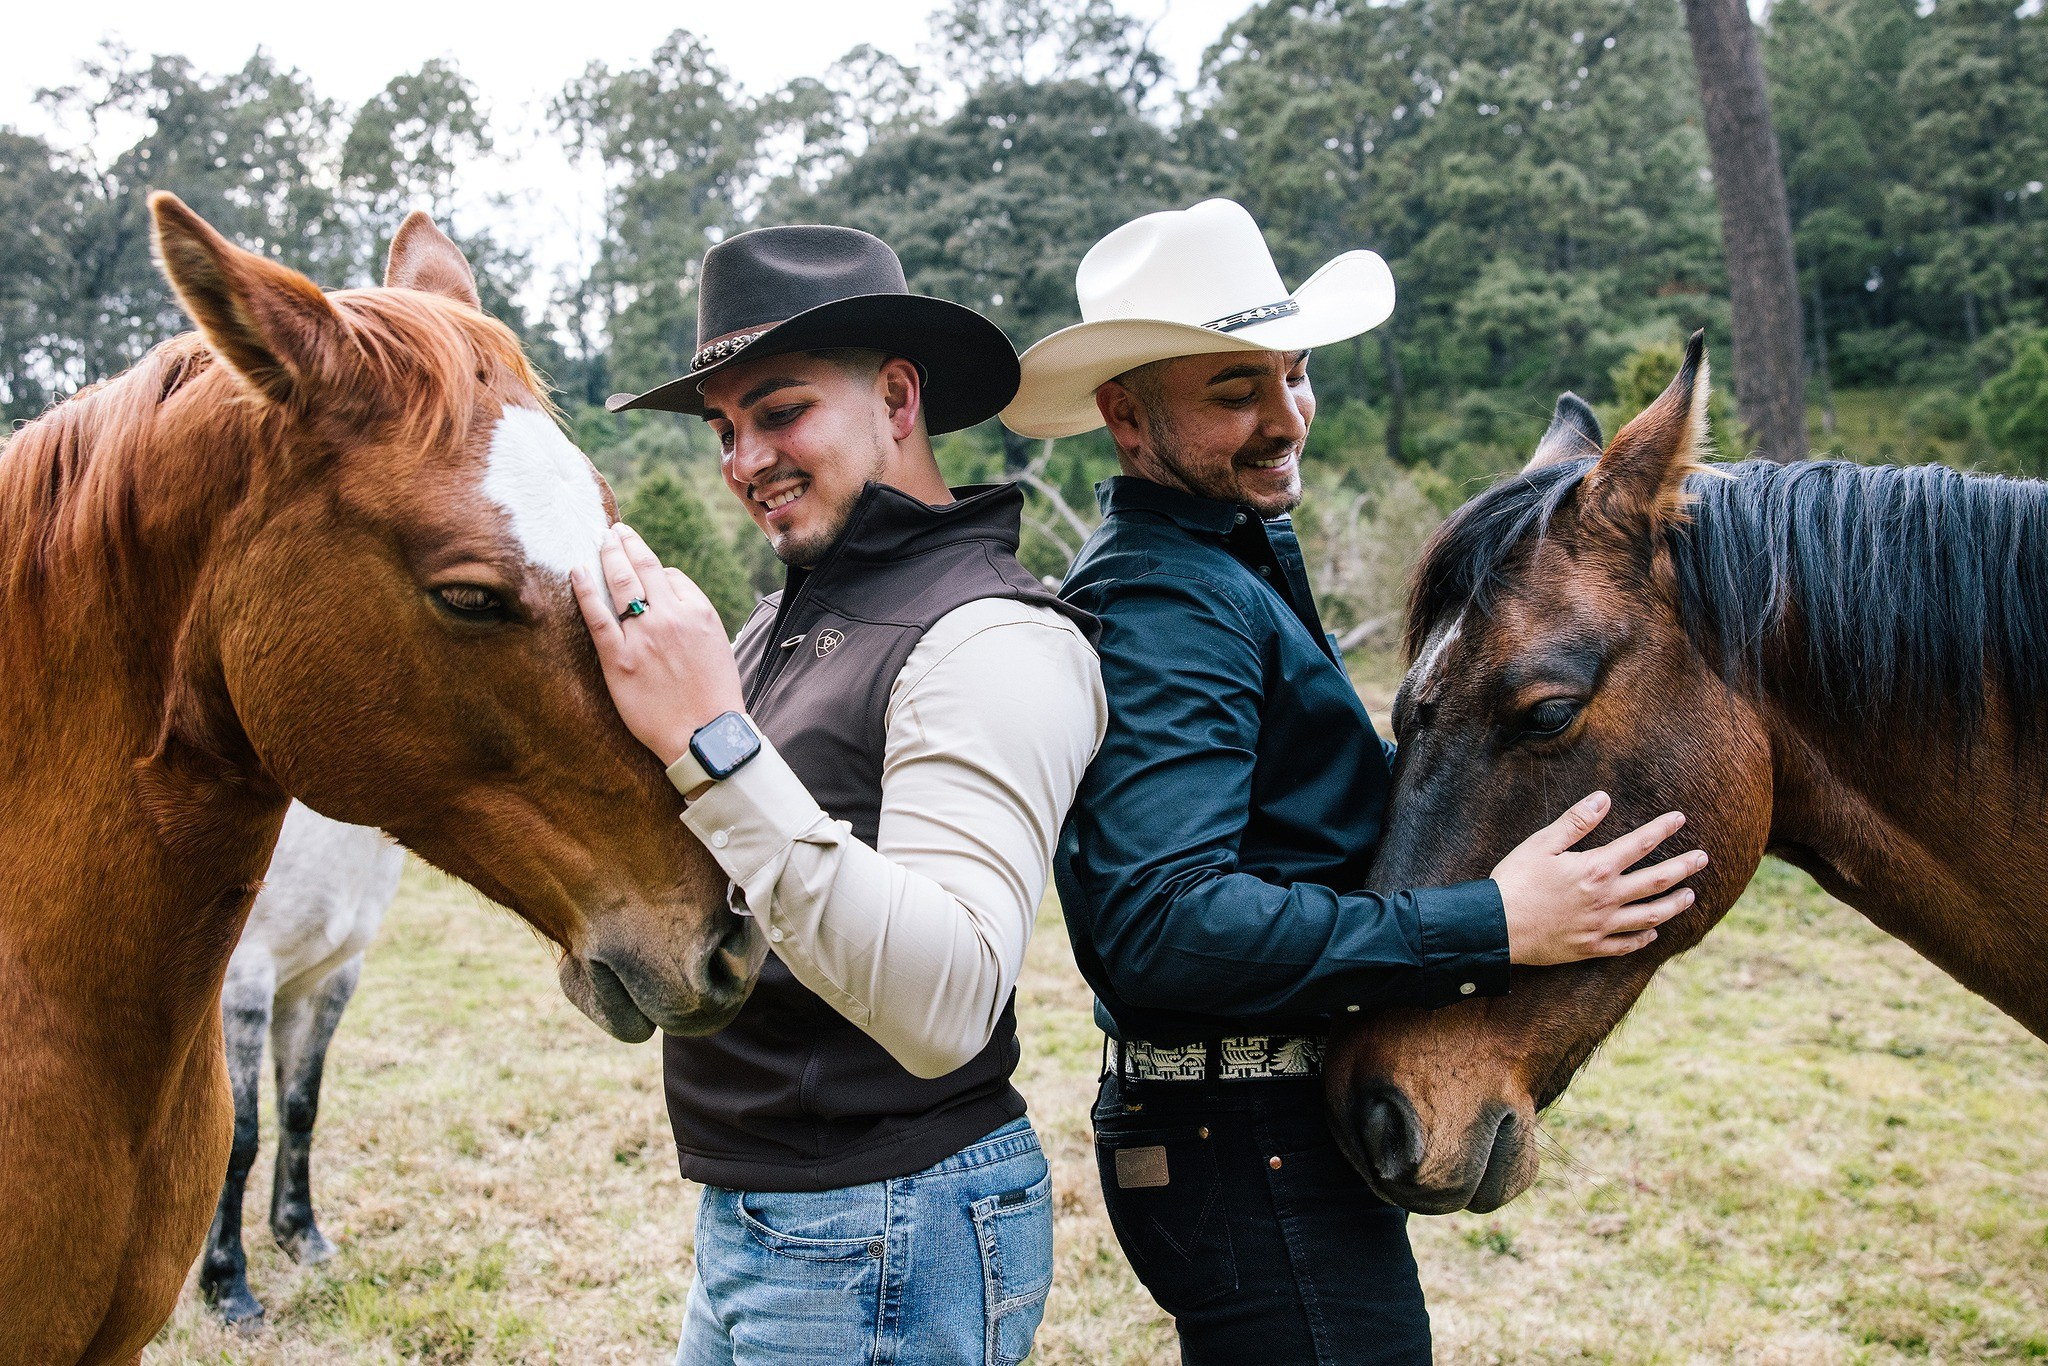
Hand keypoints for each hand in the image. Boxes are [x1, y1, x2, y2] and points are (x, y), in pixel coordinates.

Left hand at [570, 523, 743, 767]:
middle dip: (626, 544)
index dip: (654, 572)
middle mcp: (671, 616)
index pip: (671, 576)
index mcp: (698, 611)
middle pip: (643, 568)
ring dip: (608, 555)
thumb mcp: (718, 645)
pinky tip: (577, 571)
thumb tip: (670, 599)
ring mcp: (643, 636)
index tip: (641, 567)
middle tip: (614, 531)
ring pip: (621, 583)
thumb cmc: (714, 696)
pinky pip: (597, 616)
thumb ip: (694, 618)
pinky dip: (584, 590)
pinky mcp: (619, 659)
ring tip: (601, 540)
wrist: (705, 734)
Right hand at [1489, 791, 1707, 965]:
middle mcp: (1606, 898)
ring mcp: (1601, 926)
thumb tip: (1603, 799)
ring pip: (1649, 916)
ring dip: (1674, 905)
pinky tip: (1653, 933)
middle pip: (1656, 882)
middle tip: (1703, 859)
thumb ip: (1576, 822)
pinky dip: (1643, 939)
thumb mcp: (1541, 844)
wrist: (1496, 928)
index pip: (1640, 845)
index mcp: (1596, 869)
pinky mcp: (1590, 947)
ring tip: (1690, 896)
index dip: (1662, 829)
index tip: (1680, 819)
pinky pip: (1626, 945)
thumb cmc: (1515, 881)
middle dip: (1683, 868)